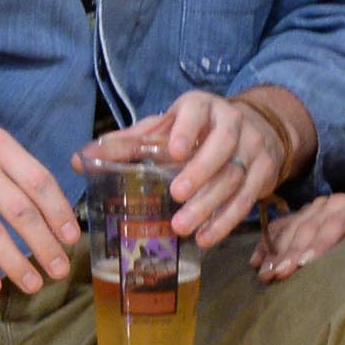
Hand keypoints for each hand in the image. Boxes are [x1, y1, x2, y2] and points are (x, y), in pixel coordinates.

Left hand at [109, 92, 287, 249]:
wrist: (254, 128)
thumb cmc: (196, 131)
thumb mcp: (165, 129)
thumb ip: (128, 143)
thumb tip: (80, 159)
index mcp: (201, 107)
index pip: (195, 112)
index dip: (186, 129)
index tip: (174, 150)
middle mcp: (232, 122)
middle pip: (221, 146)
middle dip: (200, 171)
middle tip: (176, 195)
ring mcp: (252, 147)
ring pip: (234, 176)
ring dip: (209, 204)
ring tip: (183, 227)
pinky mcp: (264, 173)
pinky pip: (247, 199)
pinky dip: (226, 220)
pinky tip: (206, 237)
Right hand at [253, 191, 344, 279]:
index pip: (336, 223)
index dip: (318, 243)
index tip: (302, 264)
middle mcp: (338, 202)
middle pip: (310, 226)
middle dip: (291, 251)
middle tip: (276, 274)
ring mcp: (322, 206)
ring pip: (294, 225)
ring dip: (277, 249)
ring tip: (264, 272)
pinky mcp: (312, 212)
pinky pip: (286, 224)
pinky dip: (270, 241)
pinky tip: (257, 259)